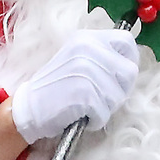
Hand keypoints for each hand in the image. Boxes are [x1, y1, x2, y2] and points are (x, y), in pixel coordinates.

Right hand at [10, 30, 142, 142]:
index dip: (129, 59)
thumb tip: (129, 63)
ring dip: (106, 107)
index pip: (126, 41)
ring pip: (119, 96)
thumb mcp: (77, 58)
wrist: (29, 107)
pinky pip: (105, 113)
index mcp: (87, 39)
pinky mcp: (85, 94)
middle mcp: (88, 50)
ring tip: (86, 104)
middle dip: (119, 89)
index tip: (120, 75)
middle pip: (129, 72)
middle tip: (100, 96)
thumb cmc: (56, 87)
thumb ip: (102, 56)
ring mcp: (87, 71)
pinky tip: (80, 114)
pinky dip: (95, 120)